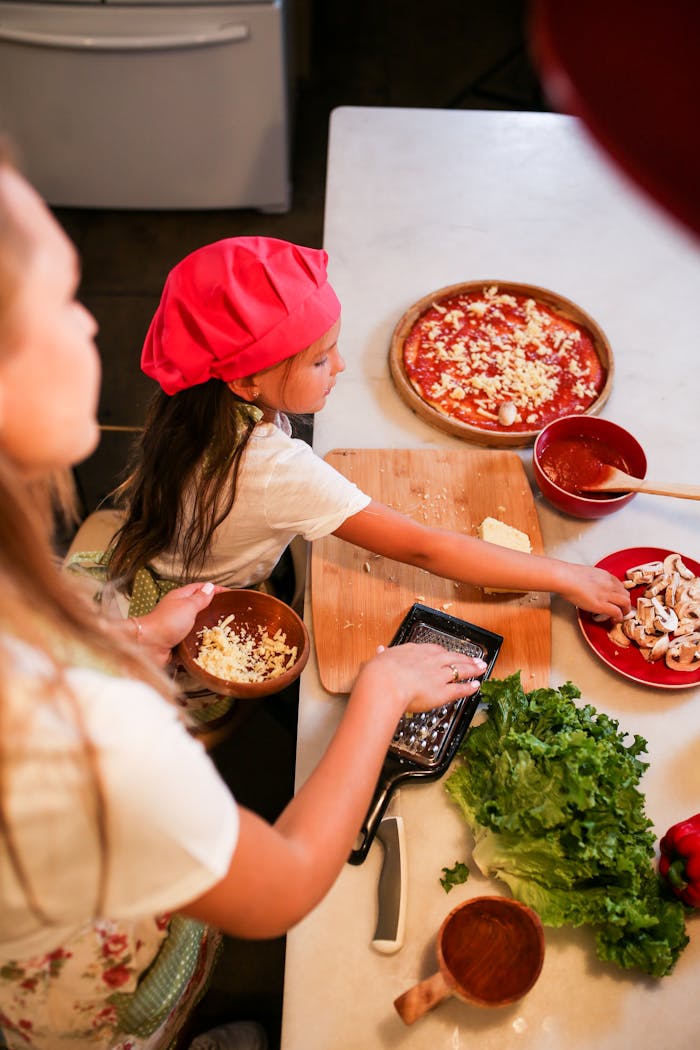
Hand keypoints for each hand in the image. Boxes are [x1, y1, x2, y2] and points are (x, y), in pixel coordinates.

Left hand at [136, 581, 221, 665]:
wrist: (148, 646)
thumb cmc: (166, 623)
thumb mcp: (188, 606)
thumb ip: (200, 598)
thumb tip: (210, 587)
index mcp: (180, 597)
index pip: (200, 588)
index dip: (214, 589)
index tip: (229, 593)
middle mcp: (178, 610)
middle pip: (198, 606)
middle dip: (212, 608)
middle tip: (228, 612)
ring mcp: (177, 626)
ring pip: (196, 624)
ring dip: (208, 627)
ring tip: (222, 630)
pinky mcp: (177, 641)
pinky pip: (192, 640)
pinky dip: (201, 641)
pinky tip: (210, 644)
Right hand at [354, 642, 487, 715]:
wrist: (386, 684)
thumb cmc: (380, 672)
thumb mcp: (380, 658)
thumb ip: (384, 655)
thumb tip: (380, 650)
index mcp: (415, 651)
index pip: (434, 649)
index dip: (444, 652)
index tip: (448, 653)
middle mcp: (431, 660)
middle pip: (453, 657)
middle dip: (465, 657)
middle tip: (475, 658)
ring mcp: (439, 675)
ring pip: (460, 670)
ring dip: (472, 669)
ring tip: (482, 667)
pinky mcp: (443, 691)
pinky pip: (460, 688)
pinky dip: (469, 687)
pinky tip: (476, 686)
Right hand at [559, 564, 630, 620]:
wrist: (565, 578)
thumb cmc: (569, 575)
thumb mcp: (586, 574)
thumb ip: (592, 580)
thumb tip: (588, 585)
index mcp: (605, 576)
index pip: (620, 585)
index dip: (620, 594)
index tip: (616, 599)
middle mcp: (609, 584)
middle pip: (626, 594)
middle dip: (625, 603)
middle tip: (621, 609)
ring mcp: (606, 594)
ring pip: (626, 603)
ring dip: (625, 611)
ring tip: (620, 616)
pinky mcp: (601, 605)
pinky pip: (617, 612)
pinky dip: (618, 618)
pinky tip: (614, 620)